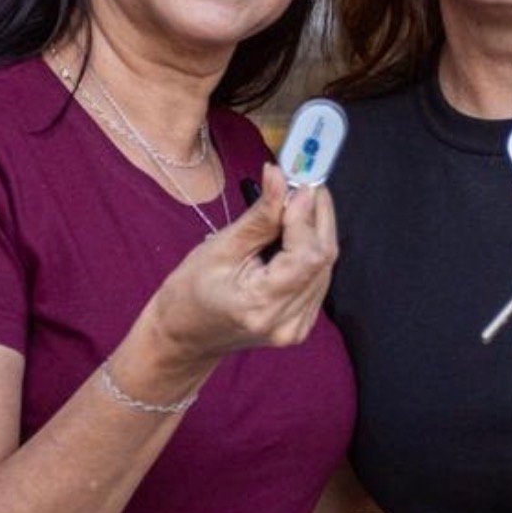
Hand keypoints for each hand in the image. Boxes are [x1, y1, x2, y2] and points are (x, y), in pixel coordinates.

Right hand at [144, 163, 337, 371]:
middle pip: (322, 258)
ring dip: (316, 231)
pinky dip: (311, 251)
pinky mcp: (302, 323)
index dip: (307, 215)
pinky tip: (295, 235)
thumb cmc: (190, 292)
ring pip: (325, 266)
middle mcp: (287, 321)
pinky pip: (319, 278)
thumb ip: (260, 215)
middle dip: (317, 215)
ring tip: (293, 206)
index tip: (297, 183)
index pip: (306, 255)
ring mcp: (298, 327)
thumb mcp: (220, 248)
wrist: (186, 335)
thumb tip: (280, 176)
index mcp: (261, 305)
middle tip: (300, 185)